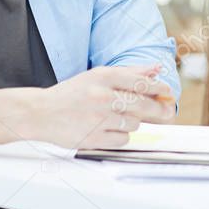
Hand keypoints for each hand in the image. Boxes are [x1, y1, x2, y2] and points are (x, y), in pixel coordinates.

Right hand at [31, 65, 175, 148]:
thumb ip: (129, 72)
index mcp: (103, 77)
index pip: (141, 83)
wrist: (40, 113)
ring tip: (117, 117)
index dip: (159, 89)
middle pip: (142, 104)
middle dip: (158, 109)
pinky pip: (123, 139)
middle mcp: (102, 96)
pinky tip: (110, 129)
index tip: (167, 93)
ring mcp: (97, 119)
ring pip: (134, 123)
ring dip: (132, 121)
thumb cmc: (72, 93)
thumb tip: (156, 69)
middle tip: (166, 111)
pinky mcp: (93, 138)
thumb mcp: (98, 75)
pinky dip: (121, 135)